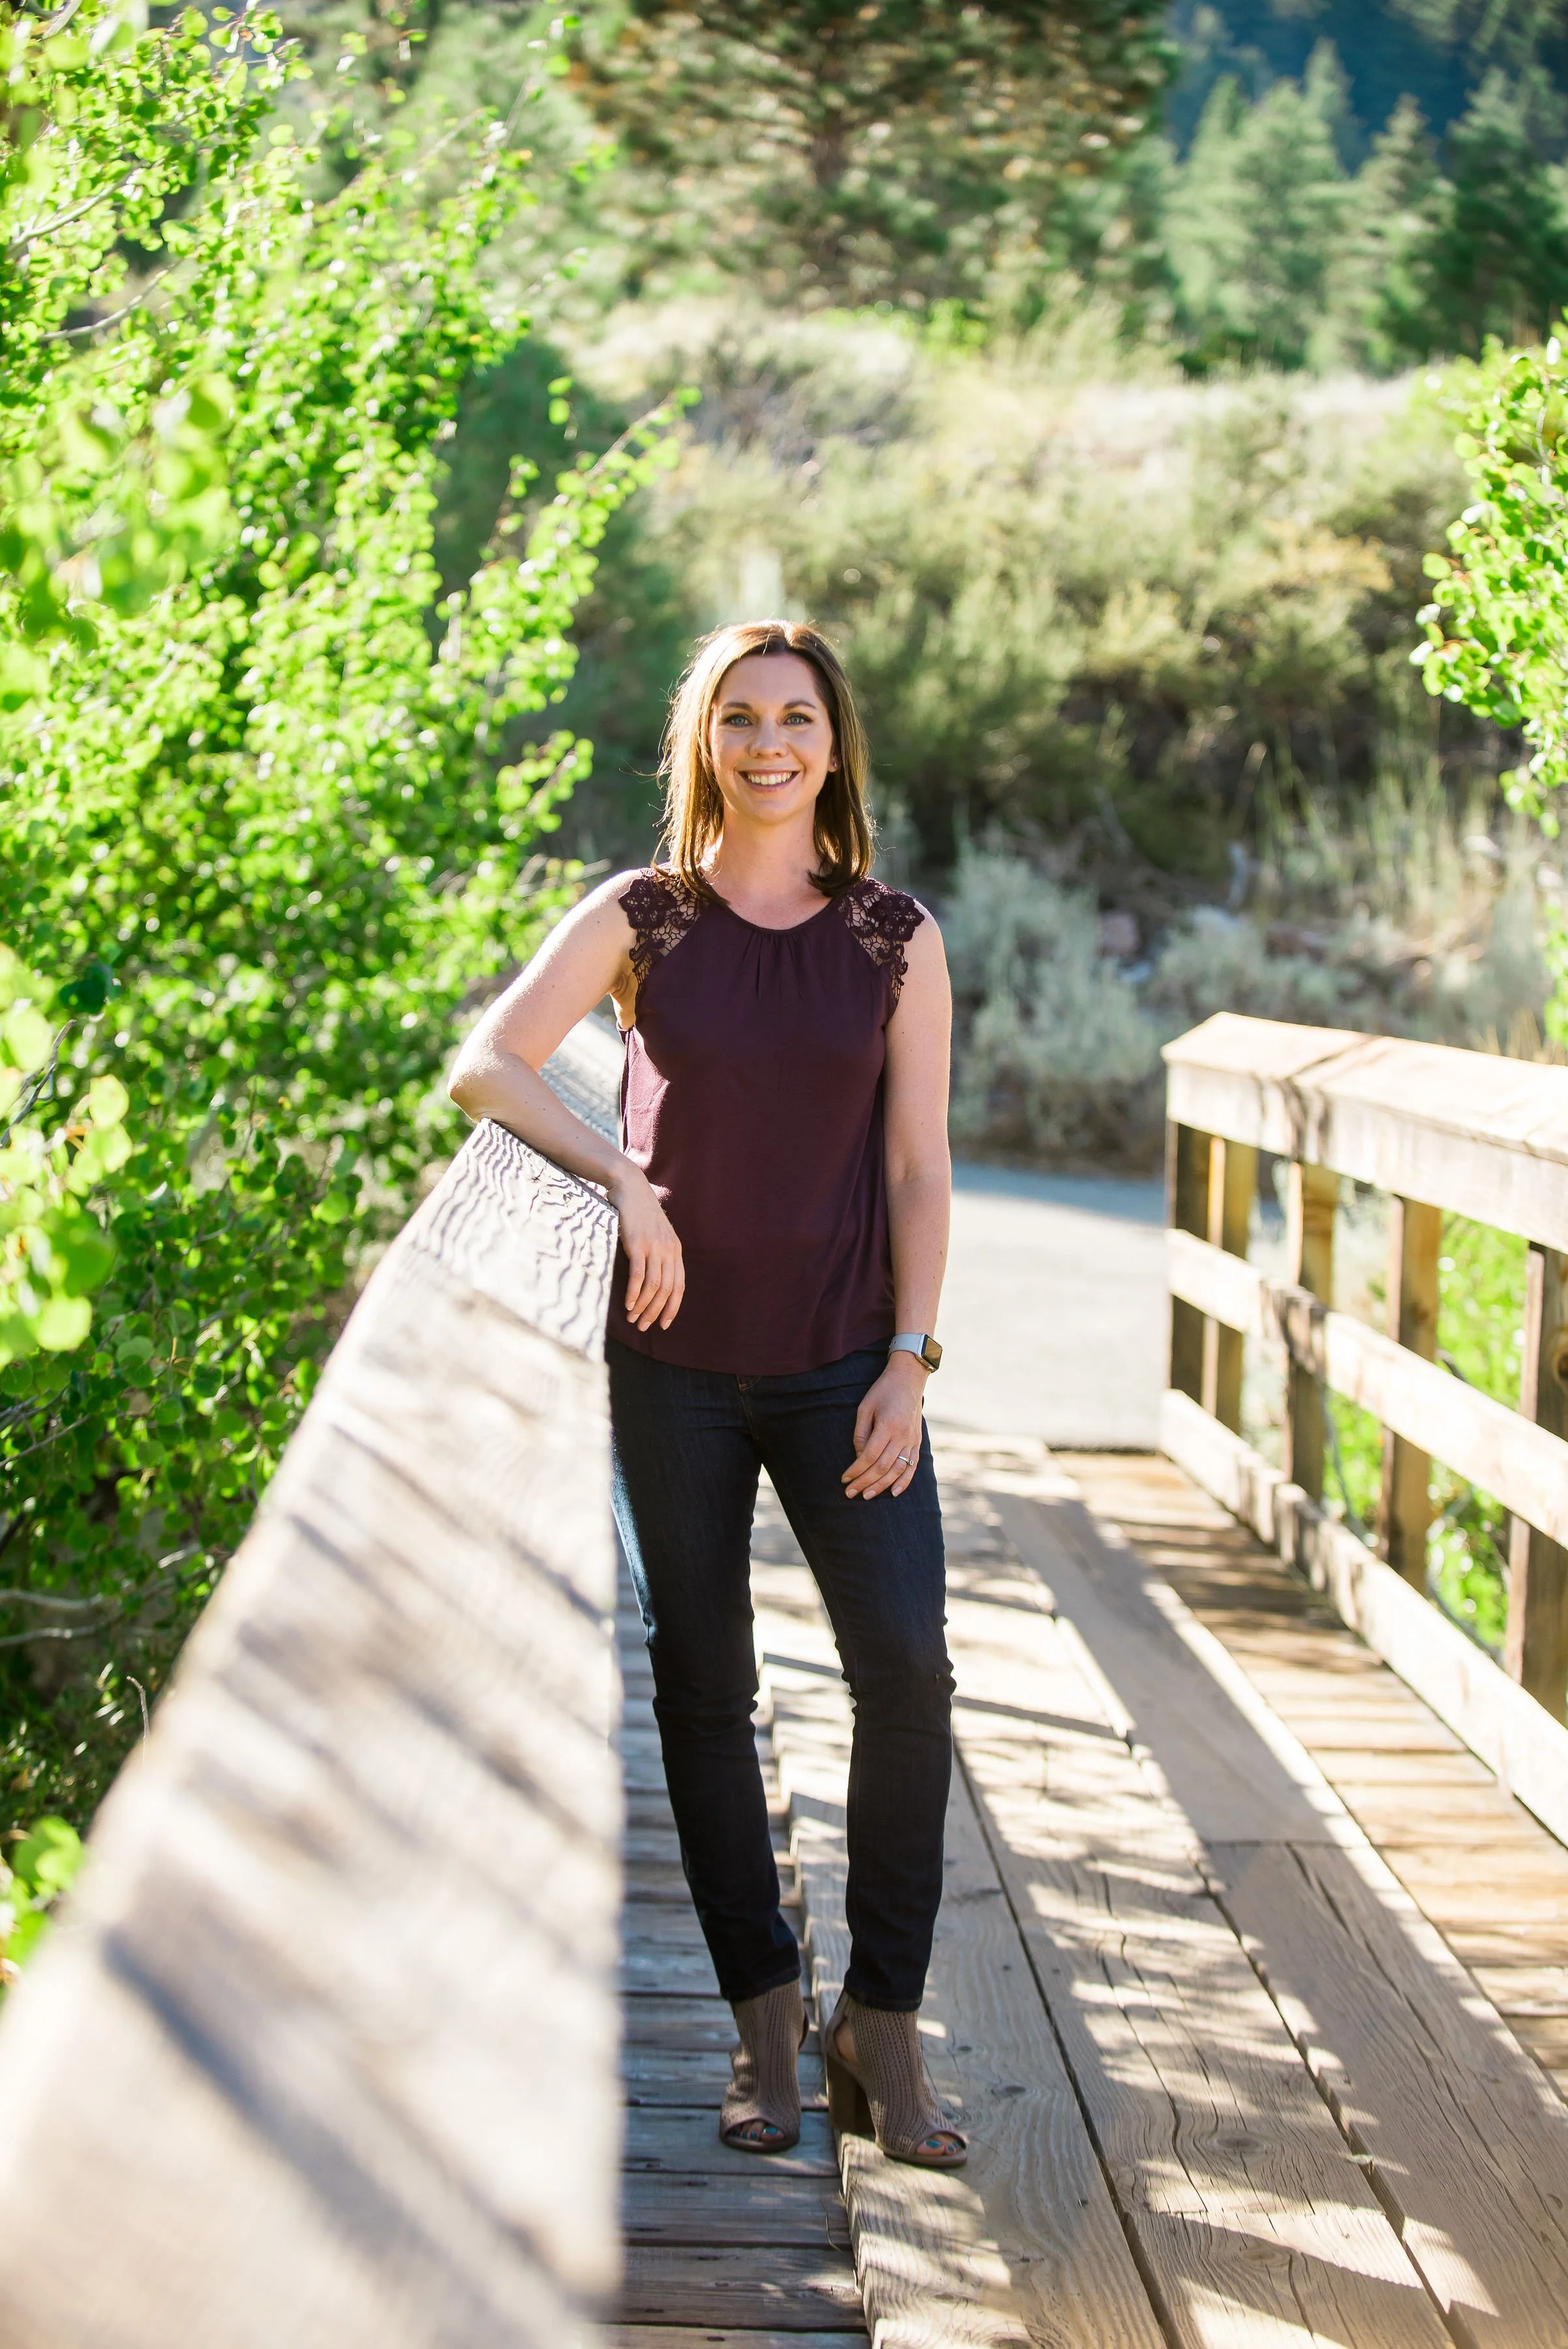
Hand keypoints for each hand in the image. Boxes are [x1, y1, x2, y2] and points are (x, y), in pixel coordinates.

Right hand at [610, 1164, 684, 1330]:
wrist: (629, 1187)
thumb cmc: (638, 1213)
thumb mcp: (655, 1234)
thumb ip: (657, 1253)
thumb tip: (651, 1279)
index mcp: (675, 1250)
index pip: (679, 1286)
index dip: (672, 1307)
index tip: (664, 1324)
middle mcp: (668, 1250)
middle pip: (666, 1290)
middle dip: (656, 1312)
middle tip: (644, 1326)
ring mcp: (654, 1247)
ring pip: (653, 1286)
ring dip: (643, 1306)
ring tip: (633, 1319)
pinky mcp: (637, 1244)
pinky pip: (638, 1275)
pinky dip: (634, 1292)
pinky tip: (628, 1304)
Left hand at [842, 1352, 926, 1500]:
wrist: (909, 1379)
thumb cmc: (883, 1391)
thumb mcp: (865, 1408)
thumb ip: (861, 1434)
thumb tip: (858, 1457)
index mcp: (887, 1426)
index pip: (869, 1456)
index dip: (856, 1470)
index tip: (844, 1479)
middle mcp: (902, 1436)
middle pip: (882, 1467)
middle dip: (865, 1482)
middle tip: (850, 1493)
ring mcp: (912, 1440)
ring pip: (897, 1470)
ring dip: (881, 1486)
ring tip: (867, 1496)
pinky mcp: (918, 1442)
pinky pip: (913, 1466)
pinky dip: (904, 1482)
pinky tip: (893, 1493)